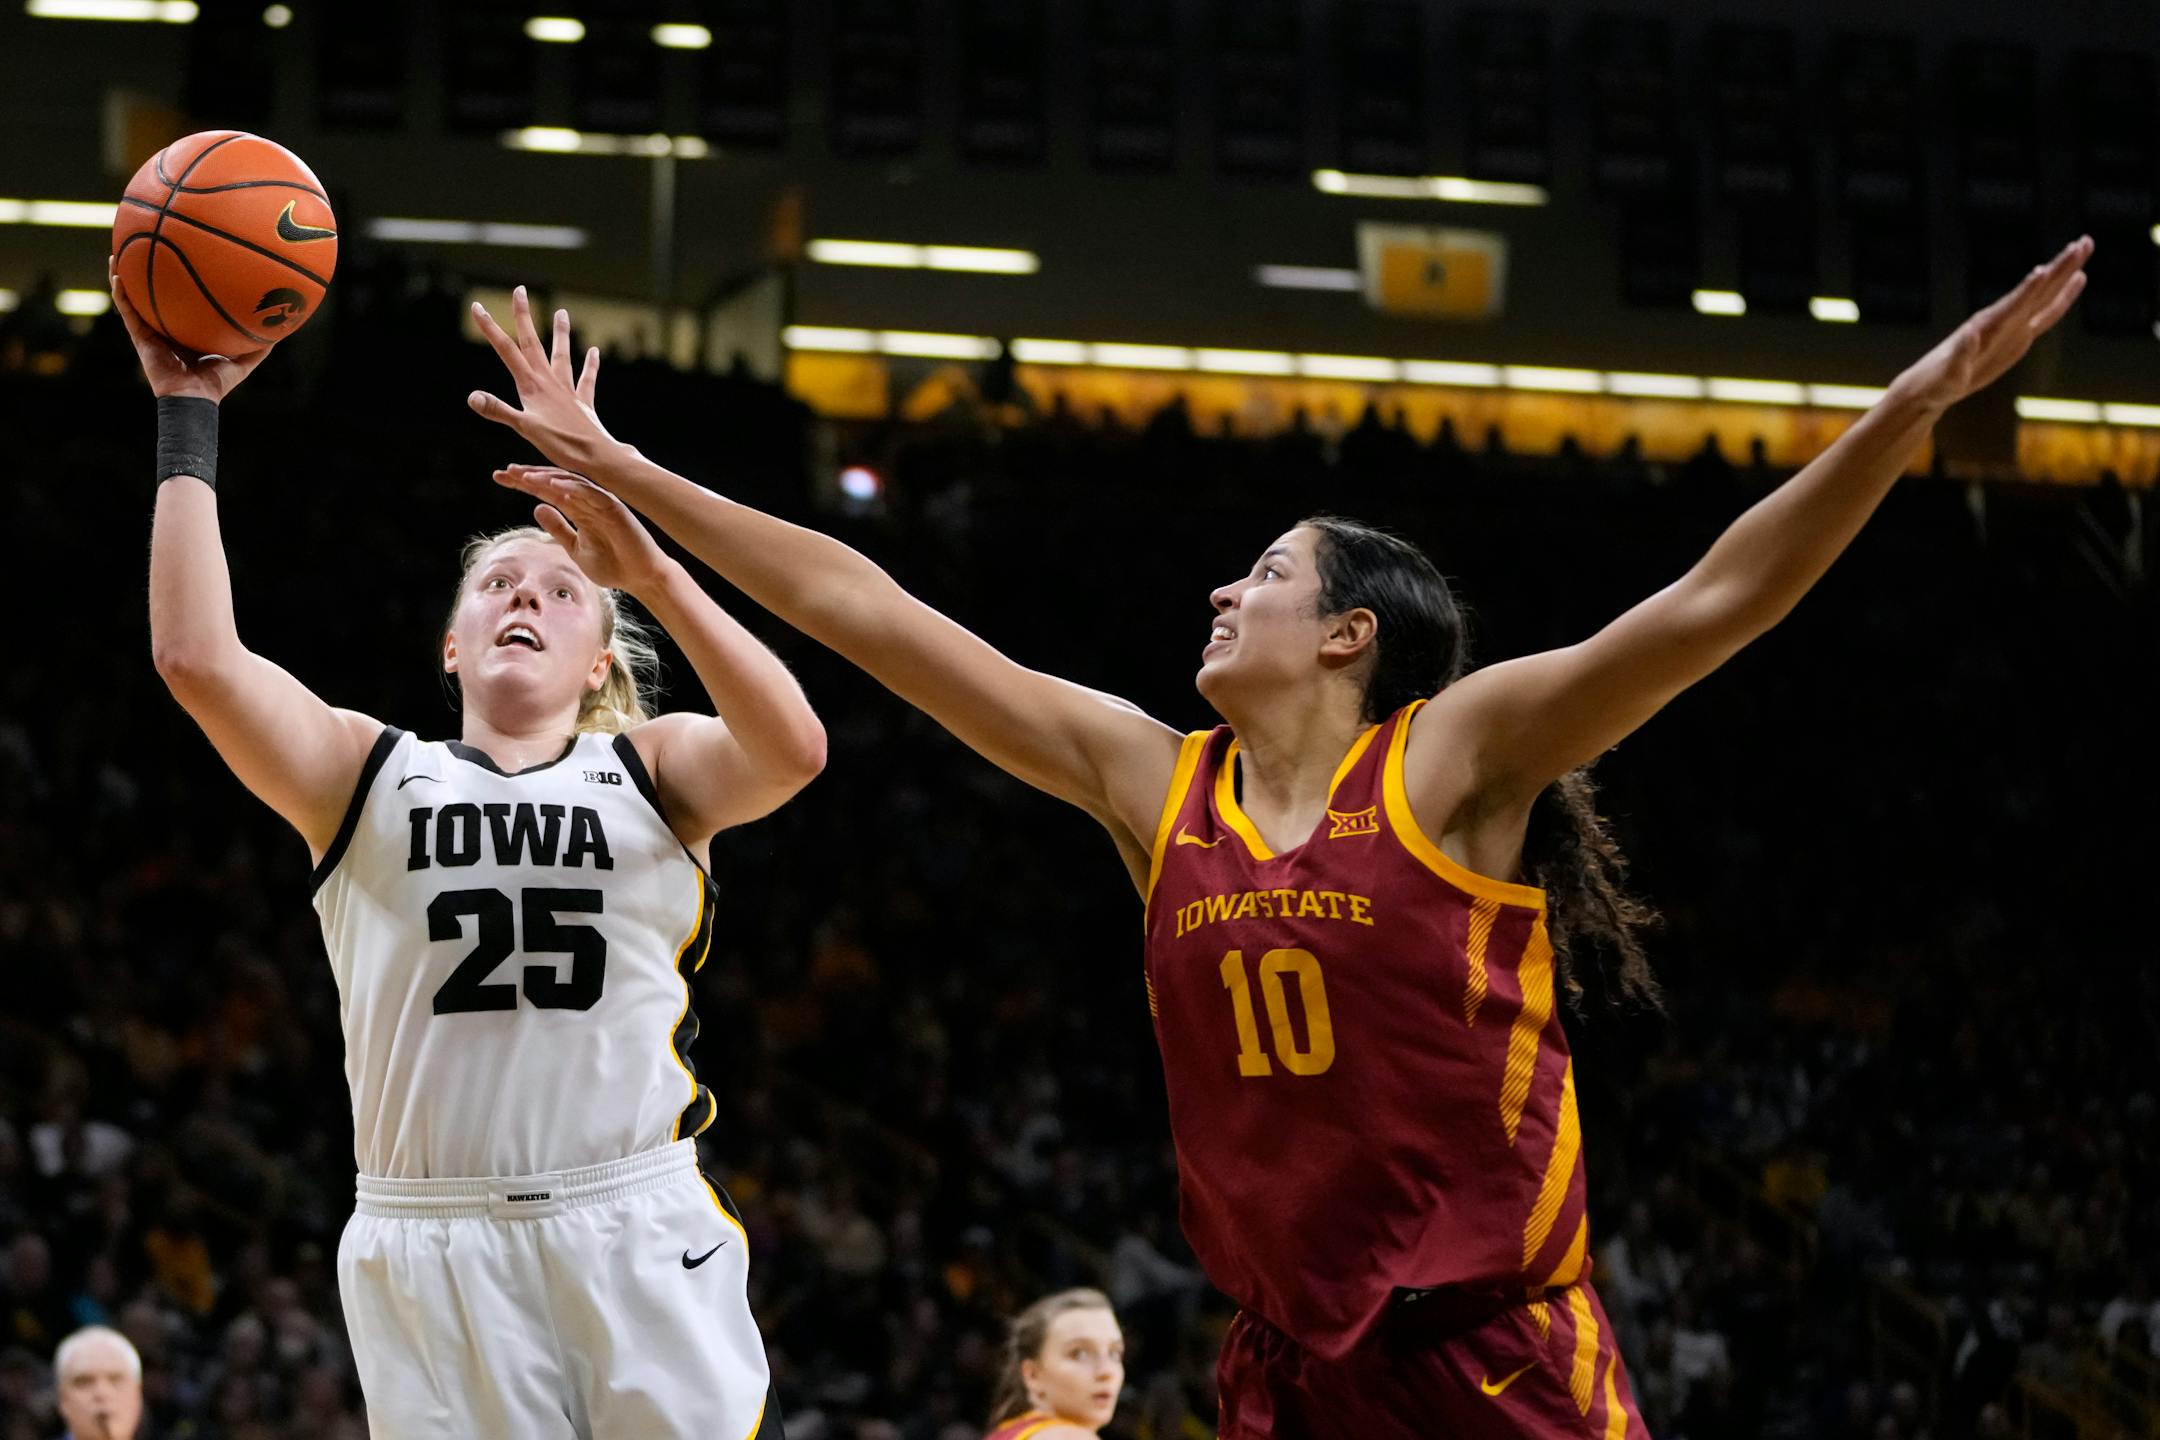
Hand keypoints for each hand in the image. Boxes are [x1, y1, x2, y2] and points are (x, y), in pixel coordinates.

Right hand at [109, 255, 269, 402]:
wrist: (194, 399)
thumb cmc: (215, 385)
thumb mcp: (242, 362)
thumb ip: (257, 347)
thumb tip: (280, 330)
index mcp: (186, 332)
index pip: (182, 305)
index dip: (179, 287)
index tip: (182, 263)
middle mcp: (166, 328)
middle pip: (154, 296)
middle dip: (148, 275)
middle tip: (147, 249)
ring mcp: (150, 332)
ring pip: (133, 298)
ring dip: (123, 276)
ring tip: (117, 253)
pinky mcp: (140, 337)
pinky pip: (127, 311)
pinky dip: (120, 293)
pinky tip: (117, 273)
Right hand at [469, 287, 617, 473]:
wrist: (595, 455)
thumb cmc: (559, 444)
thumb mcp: (523, 428)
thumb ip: (497, 410)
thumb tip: (472, 396)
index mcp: (531, 385)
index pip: (506, 350)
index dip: (490, 328)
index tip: (477, 306)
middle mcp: (549, 381)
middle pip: (532, 343)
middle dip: (523, 316)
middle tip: (520, 290)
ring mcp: (567, 390)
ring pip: (562, 355)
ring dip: (560, 333)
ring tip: (562, 312)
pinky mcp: (583, 402)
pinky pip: (587, 379)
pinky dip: (590, 365)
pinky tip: (594, 351)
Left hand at [494, 463, 671, 595]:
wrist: (640, 578)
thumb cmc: (613, 565)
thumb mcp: (575, 548)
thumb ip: (558, 528)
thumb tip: (536, 507)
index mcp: (578, 510)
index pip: (546, 492)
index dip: (523, 484)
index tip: (500, 478)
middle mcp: (588, 502)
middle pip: (554, 482)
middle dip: (529, 476)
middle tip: (505, 471)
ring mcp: (601, 503)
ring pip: (570, 483)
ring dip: (547, 478)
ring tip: (524, 476)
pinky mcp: (614, 508)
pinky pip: (591, 493)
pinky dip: (572, 488)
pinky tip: (553, 486)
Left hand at [1889, 236, 2091, 413]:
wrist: (1932, 385)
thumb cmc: (1937, 383)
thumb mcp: (1948, 374)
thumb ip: (1960, 355)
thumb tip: (1970, 332)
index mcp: (1987, 327)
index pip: (2013, 305)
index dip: (2029, 290)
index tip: (2044, 269)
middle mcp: (2002, 319)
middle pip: (2037, 290)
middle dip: (2060, 268)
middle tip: (2083, 241)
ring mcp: (2013, 325)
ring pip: (2046, 294)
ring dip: (2065, 271)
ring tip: (2084, 246)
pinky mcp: (2020, 335)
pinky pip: (2047, 312)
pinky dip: (2064, 295)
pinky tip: (2078, 278)